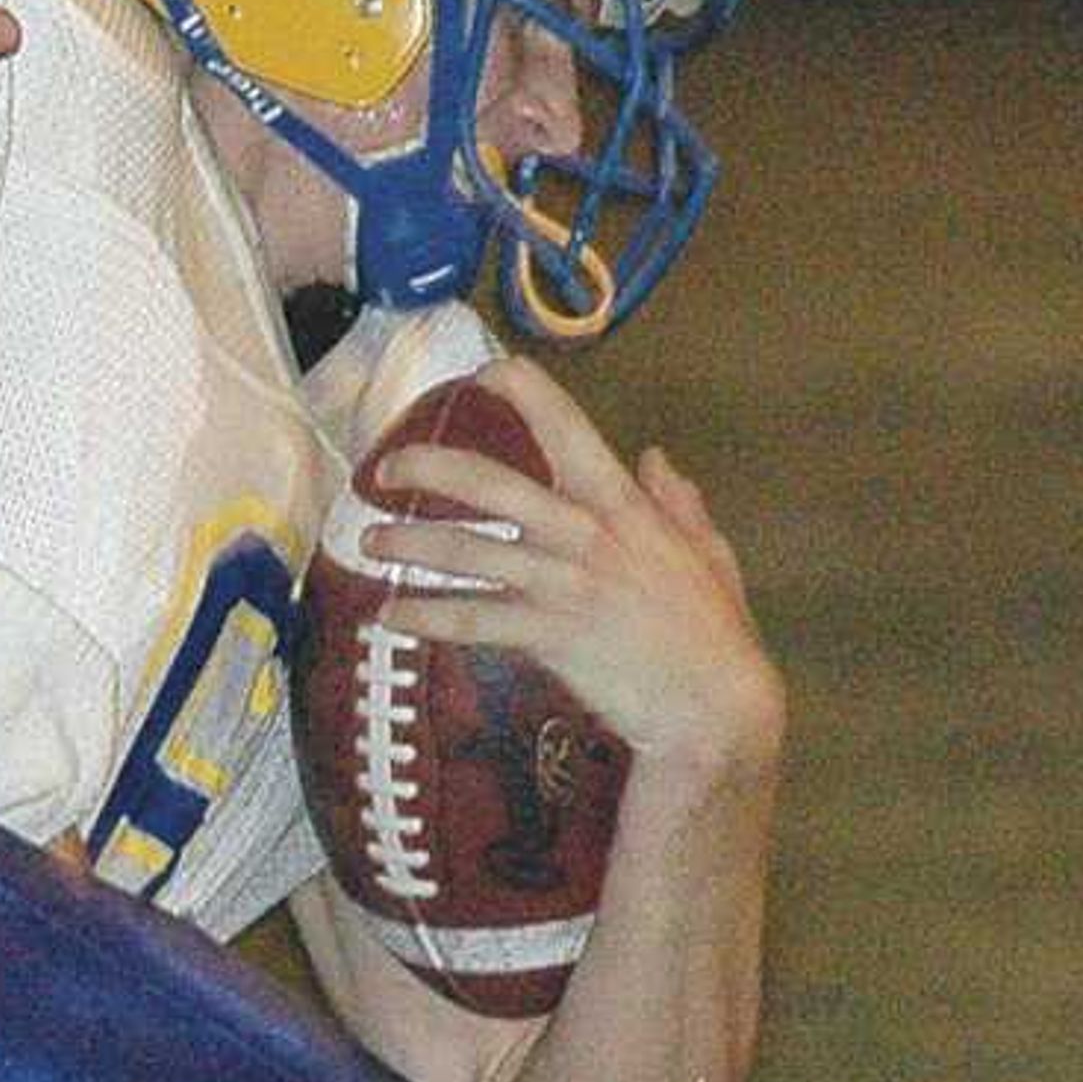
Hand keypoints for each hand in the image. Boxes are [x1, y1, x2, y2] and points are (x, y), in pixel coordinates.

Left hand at [359, 359, 785, 774]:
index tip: (482, 376)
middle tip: (386, 467)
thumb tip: (655, 457)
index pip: (566, 427)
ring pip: (469, 552)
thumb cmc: (713, 630)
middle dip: (430, 468)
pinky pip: (472, 621)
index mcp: (623, 504)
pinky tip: (389, 615)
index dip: (521, 392)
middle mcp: (585, 534)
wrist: (713, 705)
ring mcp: (562, 585)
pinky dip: (426, 617)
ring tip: (368, 541)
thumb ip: (677, 501)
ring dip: (410, 545)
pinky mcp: (547, 636)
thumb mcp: (707, 551)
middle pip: (493, 484)